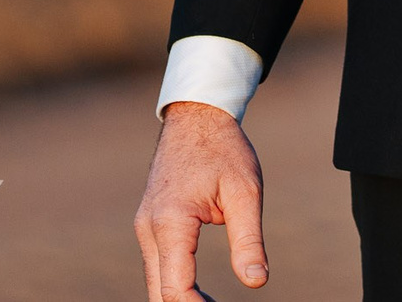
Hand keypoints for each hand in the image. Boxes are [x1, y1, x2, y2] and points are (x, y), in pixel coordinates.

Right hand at [136, 100, 267, 300]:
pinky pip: (157, 265)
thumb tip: (256, 282)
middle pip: (159, 292)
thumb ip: (249, 240)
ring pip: (155, 282)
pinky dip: (174, 282)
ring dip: (180, 297)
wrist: (196, 117)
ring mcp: (145, 227)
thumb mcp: (246, 192)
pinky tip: (199, 292)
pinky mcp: (149, 225)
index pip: (176, 288)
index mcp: (171, 222)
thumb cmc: (224, 149)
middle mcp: (149, 228)